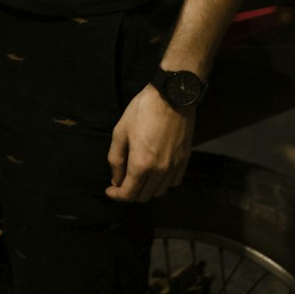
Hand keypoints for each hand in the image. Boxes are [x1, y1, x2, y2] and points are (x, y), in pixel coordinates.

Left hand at [105, 85, 193, 202]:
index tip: (110, 190)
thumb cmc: (142, 111)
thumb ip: (116, 158)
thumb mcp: (120, 131)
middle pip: (143, 196)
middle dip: (130, 192)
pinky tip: (155, 171)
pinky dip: (162, 182)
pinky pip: (173, 182)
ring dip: (146, 189)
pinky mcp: (184, 161)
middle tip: (121, 180)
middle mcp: (160, 171)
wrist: (171, 97)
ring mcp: (174, 167)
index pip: (128, 194)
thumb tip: (115, 179)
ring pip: (159, 192)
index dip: (116, 195)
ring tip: (138, 175)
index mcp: (141, 164)